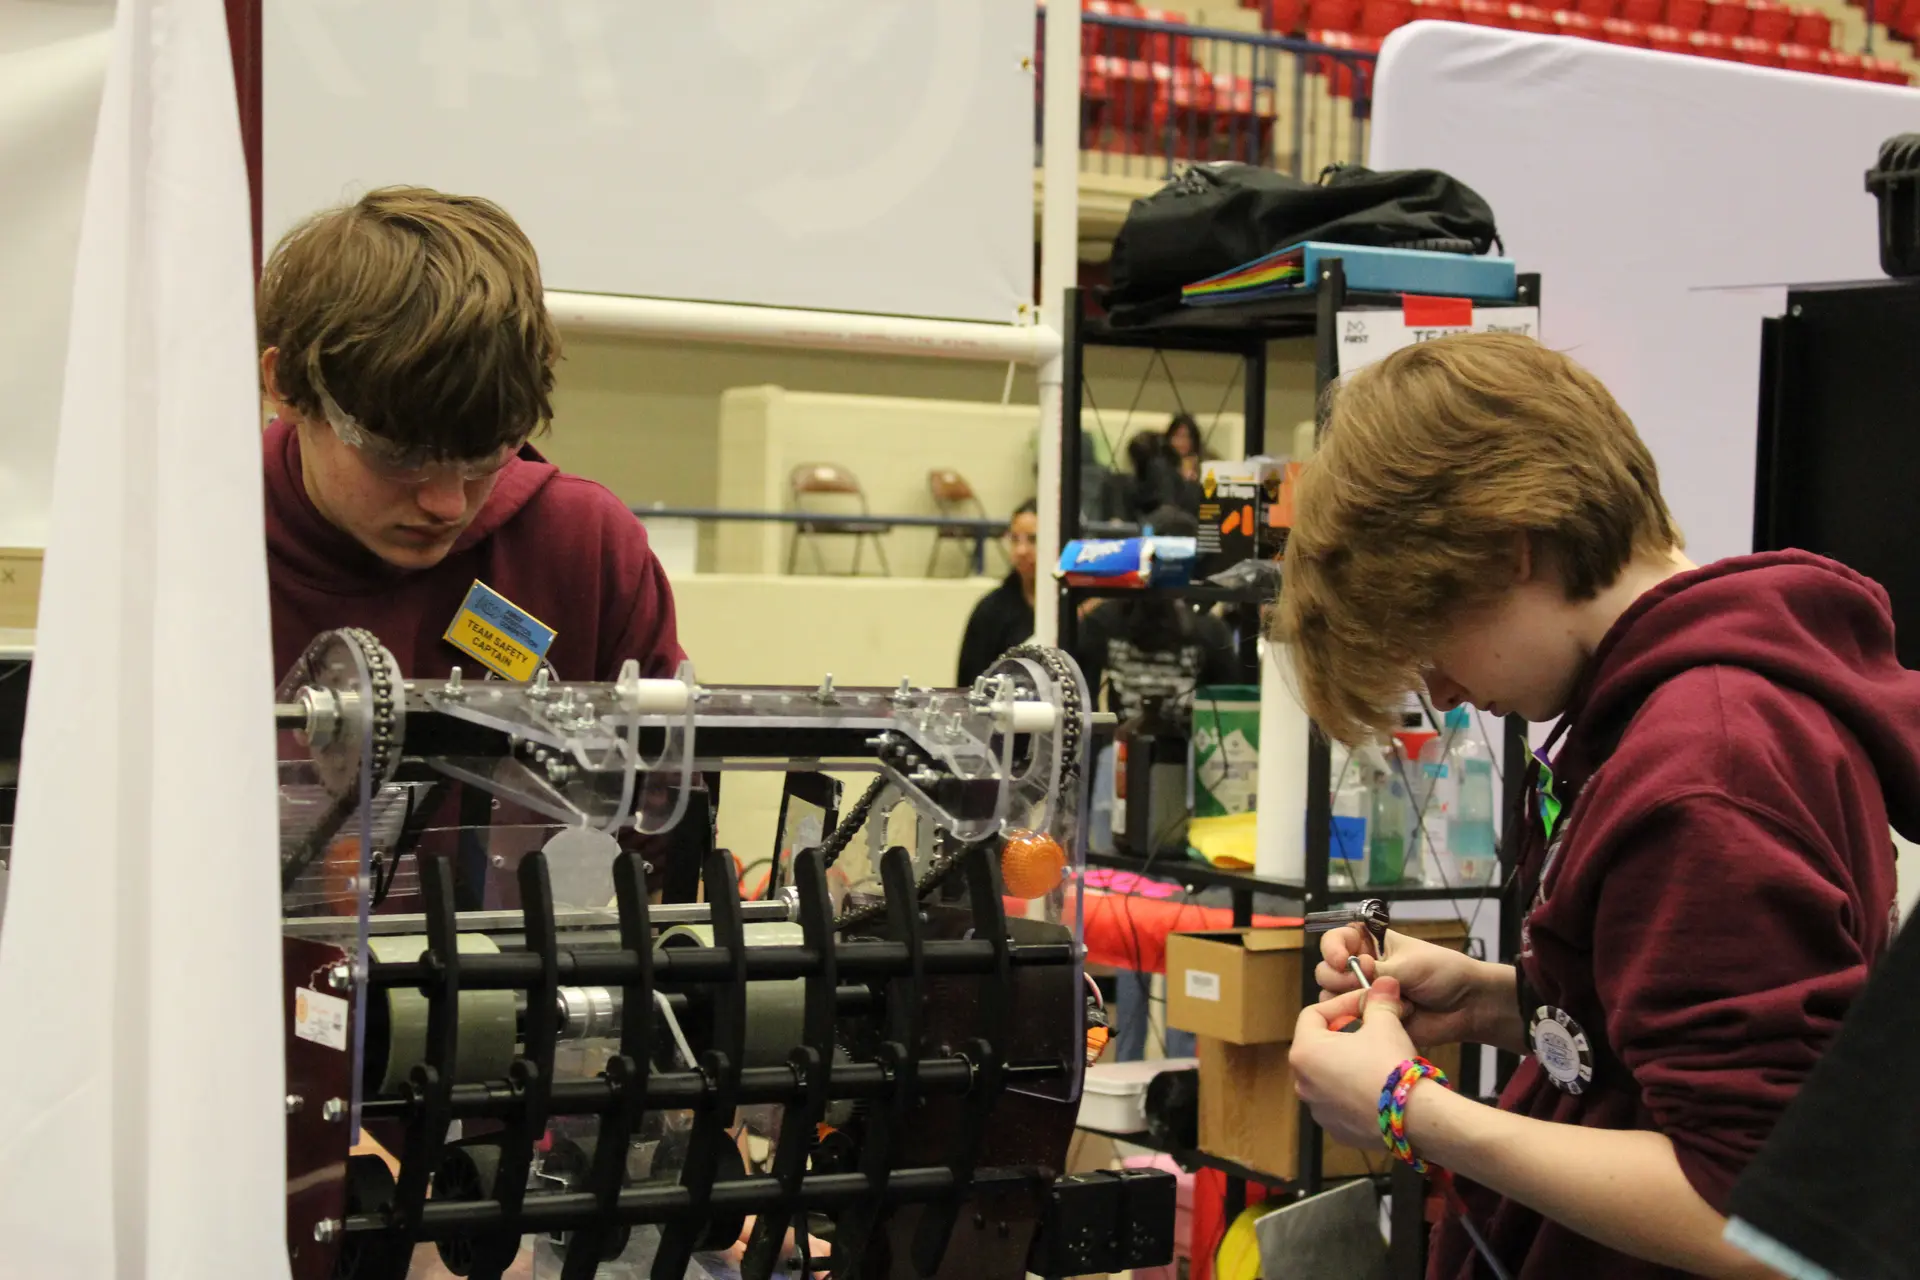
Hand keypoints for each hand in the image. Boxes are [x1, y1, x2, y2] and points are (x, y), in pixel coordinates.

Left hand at [1289, 976, 1417, 1149]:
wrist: (1413, 1117)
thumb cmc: (1389, 1065)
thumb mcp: (1384, 1024)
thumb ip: (1379, 1001)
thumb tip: (1384, 983)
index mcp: (1304, 1052)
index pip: (1313, 1014)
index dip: (1341, 1003)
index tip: (1366, 1002)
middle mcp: (1302, 1082)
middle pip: (1320, 1045)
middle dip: (1345, 1032)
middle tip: (1372, 1027)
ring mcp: (1317, 1109)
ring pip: (1330, 1075)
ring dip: (1349, 1062)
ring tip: (1378, 1056)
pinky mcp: (1336, 1129)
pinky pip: (1342, 1102)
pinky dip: (1355, 1091)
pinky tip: (1379, 1086)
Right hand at [1316, 925, 1519, 1051]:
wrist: (1467, 1006)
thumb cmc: (1443, 973)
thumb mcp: (1410, 965)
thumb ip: (1378, 970)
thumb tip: (1353, 973)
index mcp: (1370, 944)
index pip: (1336, 939)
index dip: (1332, 949)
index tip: (1343, 961)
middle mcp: (1361, 967)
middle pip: (1326, 970)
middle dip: (1340, 978)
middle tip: (1363, 984)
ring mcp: (1363, 995)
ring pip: (1331, 997)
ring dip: (1351, 1000)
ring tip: (1381, 1004)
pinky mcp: (1369, 1020)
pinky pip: (1347, 1020)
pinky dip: (1360, 1020)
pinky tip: (1382, 1019)